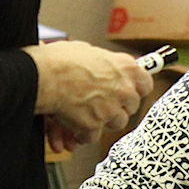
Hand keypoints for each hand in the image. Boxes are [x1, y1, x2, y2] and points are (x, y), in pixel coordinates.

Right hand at [23, 40, 151, 146]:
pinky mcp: (94, 127)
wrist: (41, 76)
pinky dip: (82, 134)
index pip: (146, 83)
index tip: (131, 90)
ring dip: (103, 121)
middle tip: (103, 103)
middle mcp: (123, 90)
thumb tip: (103, 65)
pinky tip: (72, 127)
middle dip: (118, 106)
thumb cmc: (60, 60)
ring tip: (87, 113)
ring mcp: (110, 110)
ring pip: (116, 123)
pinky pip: (92, 136)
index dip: (137, 88)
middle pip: (131, 106)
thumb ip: (103, 63)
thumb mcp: (88, 51)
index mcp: (126, 68)